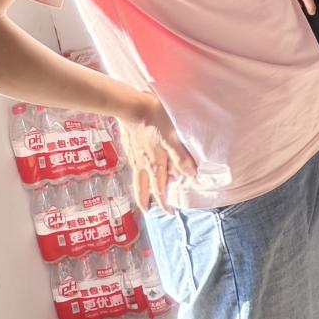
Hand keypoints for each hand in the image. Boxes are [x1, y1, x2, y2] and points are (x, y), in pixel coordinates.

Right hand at [119, 92, 196, 212]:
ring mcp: (134, 156)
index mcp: (156, 162)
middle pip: (145, 186)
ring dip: (139, 191)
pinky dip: (136, 176)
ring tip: (140, 199)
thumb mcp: (173, 138)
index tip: (168, 212)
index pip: (160, 186)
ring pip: (137, 178)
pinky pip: (133, 167)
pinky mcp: (128, 147)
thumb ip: (181, 157)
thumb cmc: (156, 119)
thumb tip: (190, 175)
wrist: (131, 106)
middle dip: (148, 200)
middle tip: (149, 212)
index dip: (164, 200)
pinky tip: (137, 173)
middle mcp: (143, 163)